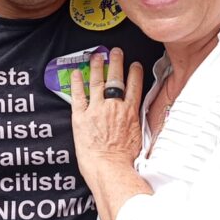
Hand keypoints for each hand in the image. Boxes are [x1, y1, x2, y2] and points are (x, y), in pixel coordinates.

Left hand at [70, 48, 142, 182]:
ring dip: (96, 67)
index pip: (134, 86)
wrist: (110, 168)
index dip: (134, 73)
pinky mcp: (81, 117)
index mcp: (130, 112)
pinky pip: (78, 95)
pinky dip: (77, 83)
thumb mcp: (140, 138)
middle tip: (116, 52)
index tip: (134, 64)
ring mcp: (97, 110)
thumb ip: (139, 123)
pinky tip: (75, 73)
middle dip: (116, 62)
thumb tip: (143, 120)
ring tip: (96, 56)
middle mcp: (114, 107)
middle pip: (116, 79)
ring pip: (97, 82)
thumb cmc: (125, 160)